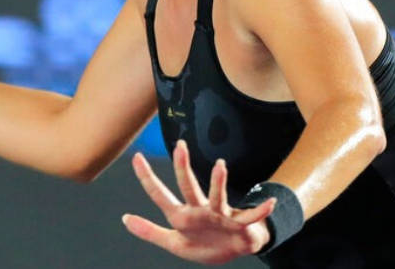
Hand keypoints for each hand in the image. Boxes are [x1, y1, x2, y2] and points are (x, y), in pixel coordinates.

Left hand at [122, 139, 275, 264]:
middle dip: (183, 168)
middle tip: (179, 147)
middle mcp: (201, 210)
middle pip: (188, 187)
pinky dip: (261, 211)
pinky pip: (251, 217)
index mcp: (183, 216)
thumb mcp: (174, 242)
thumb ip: (150, 232)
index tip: (136, 157)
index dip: (147, 178)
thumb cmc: (205, 243)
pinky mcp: (240, 224)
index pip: (161, 195)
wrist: (234, 249)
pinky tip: (270, 203)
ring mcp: (221, 215)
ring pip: (218, 196)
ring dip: (219, 182)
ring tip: (221, 165)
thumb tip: (124, 218)